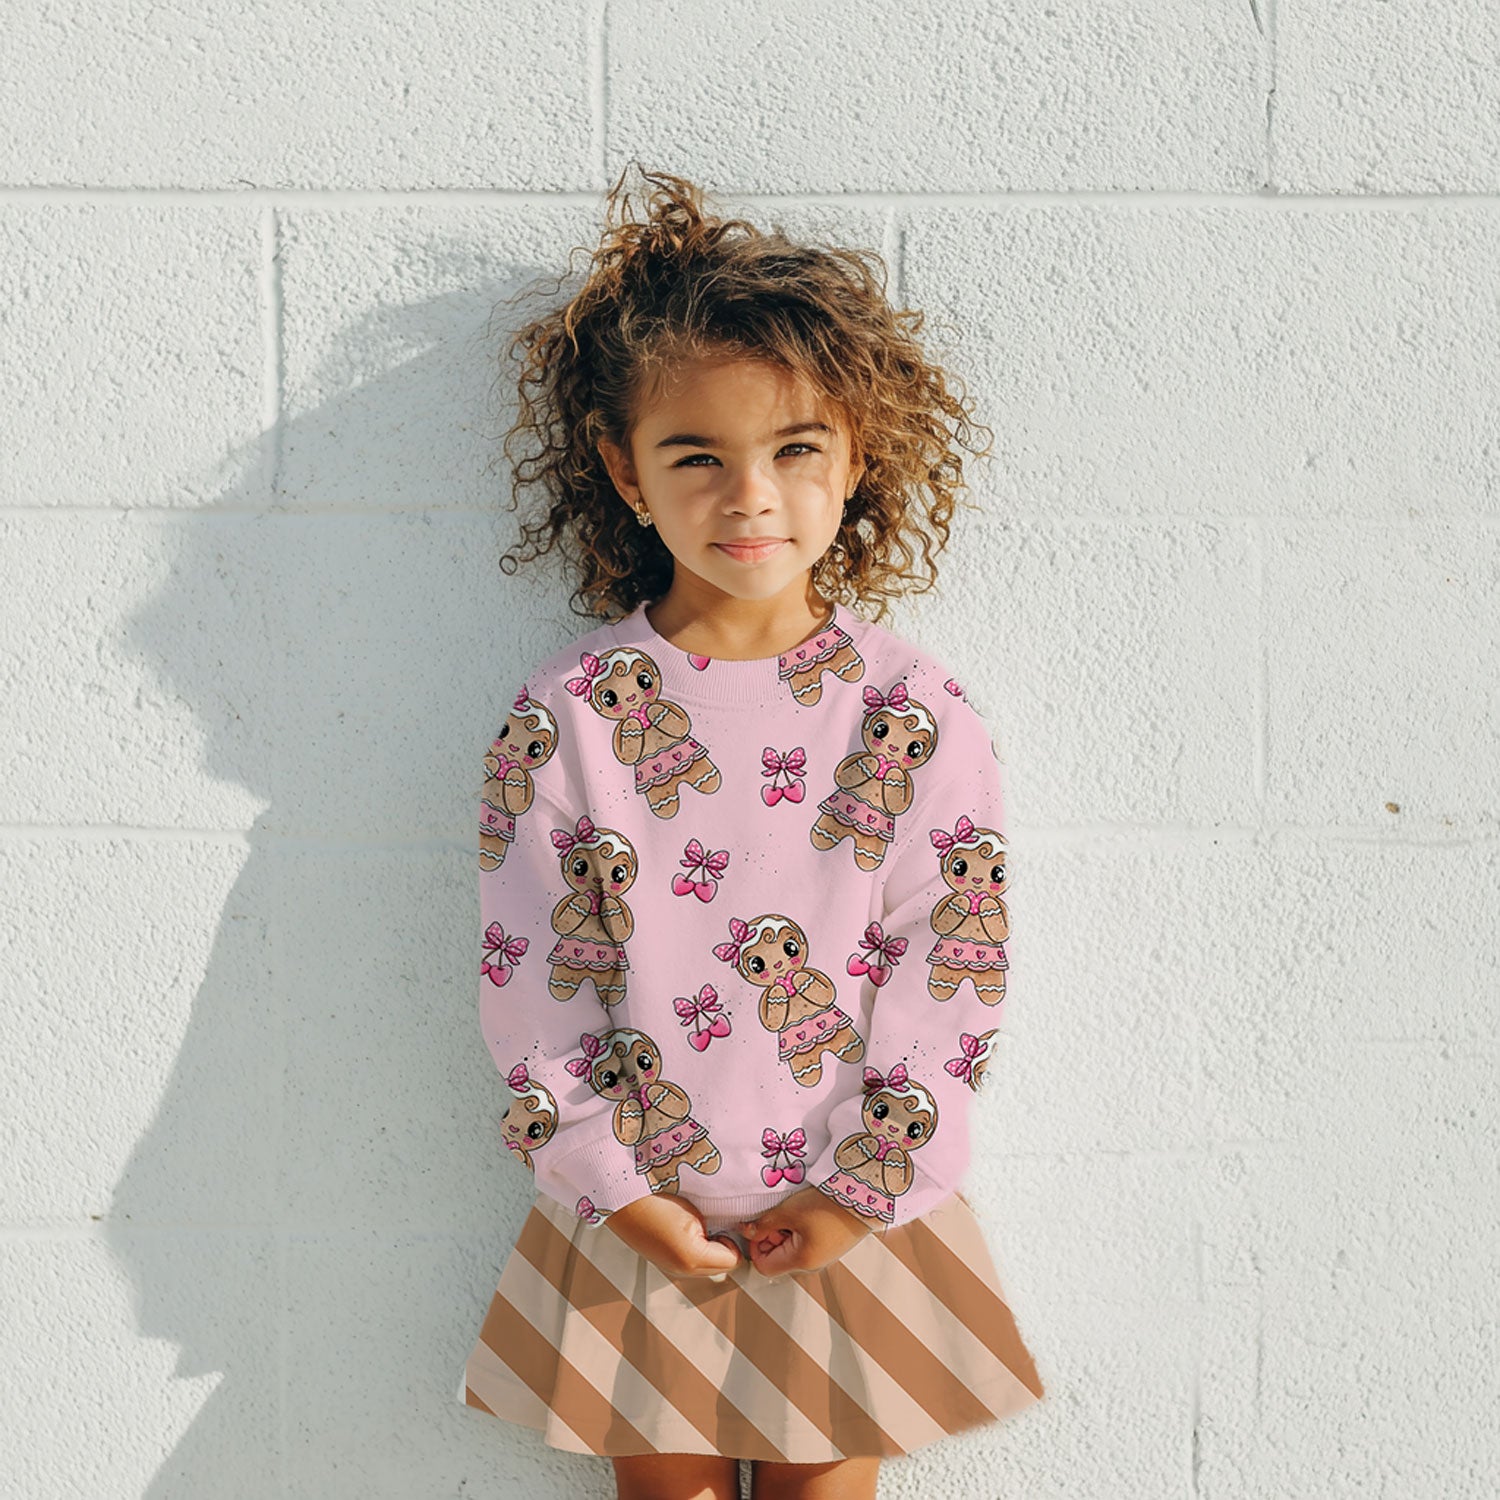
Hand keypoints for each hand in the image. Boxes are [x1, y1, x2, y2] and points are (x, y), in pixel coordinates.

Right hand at [604, 1191, 742, 1280]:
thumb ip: (717, 1227)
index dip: (733, 1240)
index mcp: (693, 1258)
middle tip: (713, 1223)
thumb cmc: (656, 1200)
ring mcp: (671, 1269)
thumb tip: (731, 1235)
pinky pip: (692, 1263)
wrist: (622, 1201)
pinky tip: (684, 1230)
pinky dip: (695, 1249)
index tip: (724, 1222)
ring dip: (709, 1248)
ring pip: (708, 1267)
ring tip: (697, 1225)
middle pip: (722, 1267)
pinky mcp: (663, 1263)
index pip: (733, 1260)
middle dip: (723, 1247)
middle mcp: (682, 1271)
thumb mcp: (693, 1212)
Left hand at [738, 1186, 875, 1276]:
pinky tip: (806, 1210)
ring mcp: (825, 1255)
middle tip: (777, 1213)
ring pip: (792, 1248)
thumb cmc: (828, 1204)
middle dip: (771, 1235)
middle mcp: (813, 1264)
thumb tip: (746, 1231)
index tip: (758, 1225)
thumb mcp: (790, 1211)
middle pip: (778, 1257)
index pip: (763, 1266)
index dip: (756, 1245)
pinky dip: (801, 1228)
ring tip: (794, 1209)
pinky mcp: (833, 1244)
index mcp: (801, 1261)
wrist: (865, 1195)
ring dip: (786, 1229)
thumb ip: (764, 1224)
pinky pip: (807, 1241)